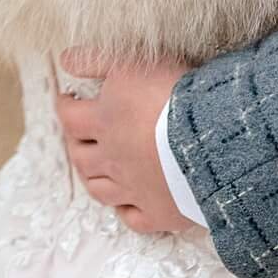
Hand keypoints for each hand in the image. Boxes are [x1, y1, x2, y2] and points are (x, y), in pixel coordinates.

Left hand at [54, 49, 195, 235]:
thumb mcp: (133, 63)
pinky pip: (134, 218)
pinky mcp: (158, 211)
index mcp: (105, 123)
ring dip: (94, 179)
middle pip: (81, 158)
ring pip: (101, 190)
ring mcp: (133, 189)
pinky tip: (129, 202)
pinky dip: (127, 210)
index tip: (66, 100)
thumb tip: (65, 59)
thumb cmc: (175, 94)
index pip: (70, 116)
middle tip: (78, 136)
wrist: (212, 137)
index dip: (65, 106)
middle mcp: (112, 159)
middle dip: (76, 145)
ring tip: (96, 169)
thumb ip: (96, 59)